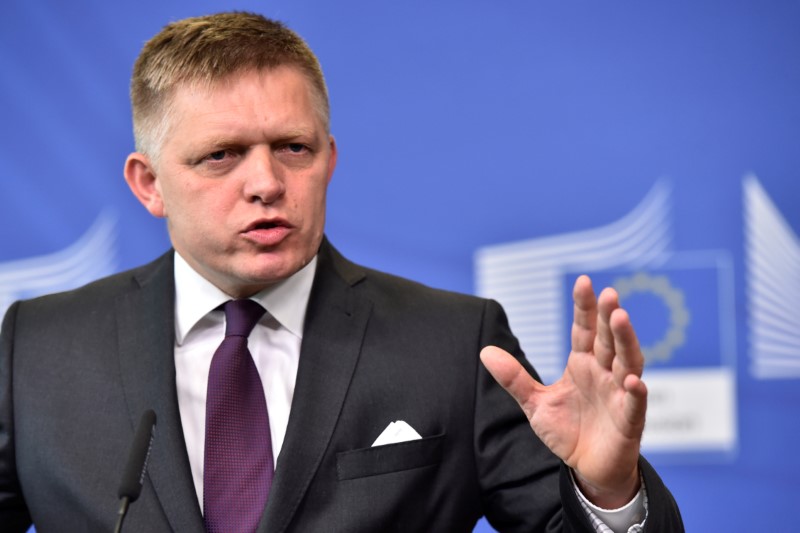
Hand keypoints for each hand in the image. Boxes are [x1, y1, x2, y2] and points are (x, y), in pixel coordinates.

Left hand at [480, 275, 646, 507]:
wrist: (587, 468)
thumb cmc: (567, 430)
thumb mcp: (534, 403)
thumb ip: (513, 378)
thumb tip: (485, 351)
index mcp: (582, 364)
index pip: (584, 330)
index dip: (584, 307)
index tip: (584, 282)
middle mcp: (604, 373)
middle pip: (607, 340)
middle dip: (608, 316)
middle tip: (610, 293)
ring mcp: (619, 394)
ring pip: (627, 362)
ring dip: (626, 341)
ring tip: (621, 318)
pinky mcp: (628, 420)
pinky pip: (634, 403)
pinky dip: (635, 391)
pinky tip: (633, 380)